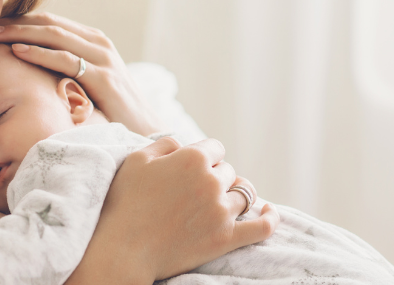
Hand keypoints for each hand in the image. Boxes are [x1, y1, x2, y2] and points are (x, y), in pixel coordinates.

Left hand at [0, 12, 163, 135]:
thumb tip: (31, 70)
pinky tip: (17, 51)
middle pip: (50, 23)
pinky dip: (39, 52)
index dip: (21, 20)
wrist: (145, 130)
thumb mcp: (87, 83)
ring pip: (55, 35)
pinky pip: (66, 59)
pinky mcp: (103, 77)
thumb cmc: (111, 110)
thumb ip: (66, 69)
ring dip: (22, 32)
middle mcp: (99, 43)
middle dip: (16, 21)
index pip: (51, 22)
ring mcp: (103, 58)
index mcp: (93, 41)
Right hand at [67, 137, 280, 283]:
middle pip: (228, 171)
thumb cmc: (124, 204)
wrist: (123, 250)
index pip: (215, 148)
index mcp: (192, 158)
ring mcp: (222, 211)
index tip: (190, 170)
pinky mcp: (227, 238)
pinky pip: (262, 226)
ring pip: (243, 194)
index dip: (203, 157)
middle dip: (215, 177)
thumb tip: (184, 143)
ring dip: (233, 196)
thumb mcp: (136, 160)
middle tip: (193, 193)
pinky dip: (269, 217)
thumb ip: (165, 144)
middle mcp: (212, 181)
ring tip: (220, 203)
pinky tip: (268, 211)